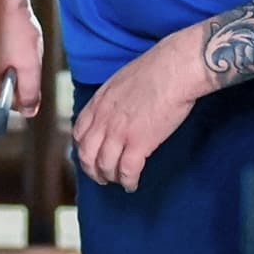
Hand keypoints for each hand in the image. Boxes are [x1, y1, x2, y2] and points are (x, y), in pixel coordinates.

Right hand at [0, 0, 44, 116]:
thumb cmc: (14, 28)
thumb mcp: (29, 68)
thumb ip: (30, 95)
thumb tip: (30, 112)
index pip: (11, 104)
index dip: (27, 90)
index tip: (29, 69)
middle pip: (10, 89)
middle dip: (24, 76)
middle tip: (26, 56)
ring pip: (11, 74)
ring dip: (22, 63)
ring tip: (22, 46)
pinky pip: (7, 61)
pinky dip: (17, 53)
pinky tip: (18, 39)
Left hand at [72, 33, 205, 191]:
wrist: (174, 69)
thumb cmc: (155, 69)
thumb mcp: (121, 80)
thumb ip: (112, 99)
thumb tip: (115, 110)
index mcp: (99, 103)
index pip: (79, 133)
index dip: (83, 149)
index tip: (91, 155)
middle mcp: (104, 120)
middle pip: (87, 154)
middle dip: (92, 170)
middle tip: (101, 176)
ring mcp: (119, 133)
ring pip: (105, 166)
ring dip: (110, 177)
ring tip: (119, 181)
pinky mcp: (139, 143)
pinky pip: (127, 171)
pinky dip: (128, 181)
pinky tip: (132, 184)